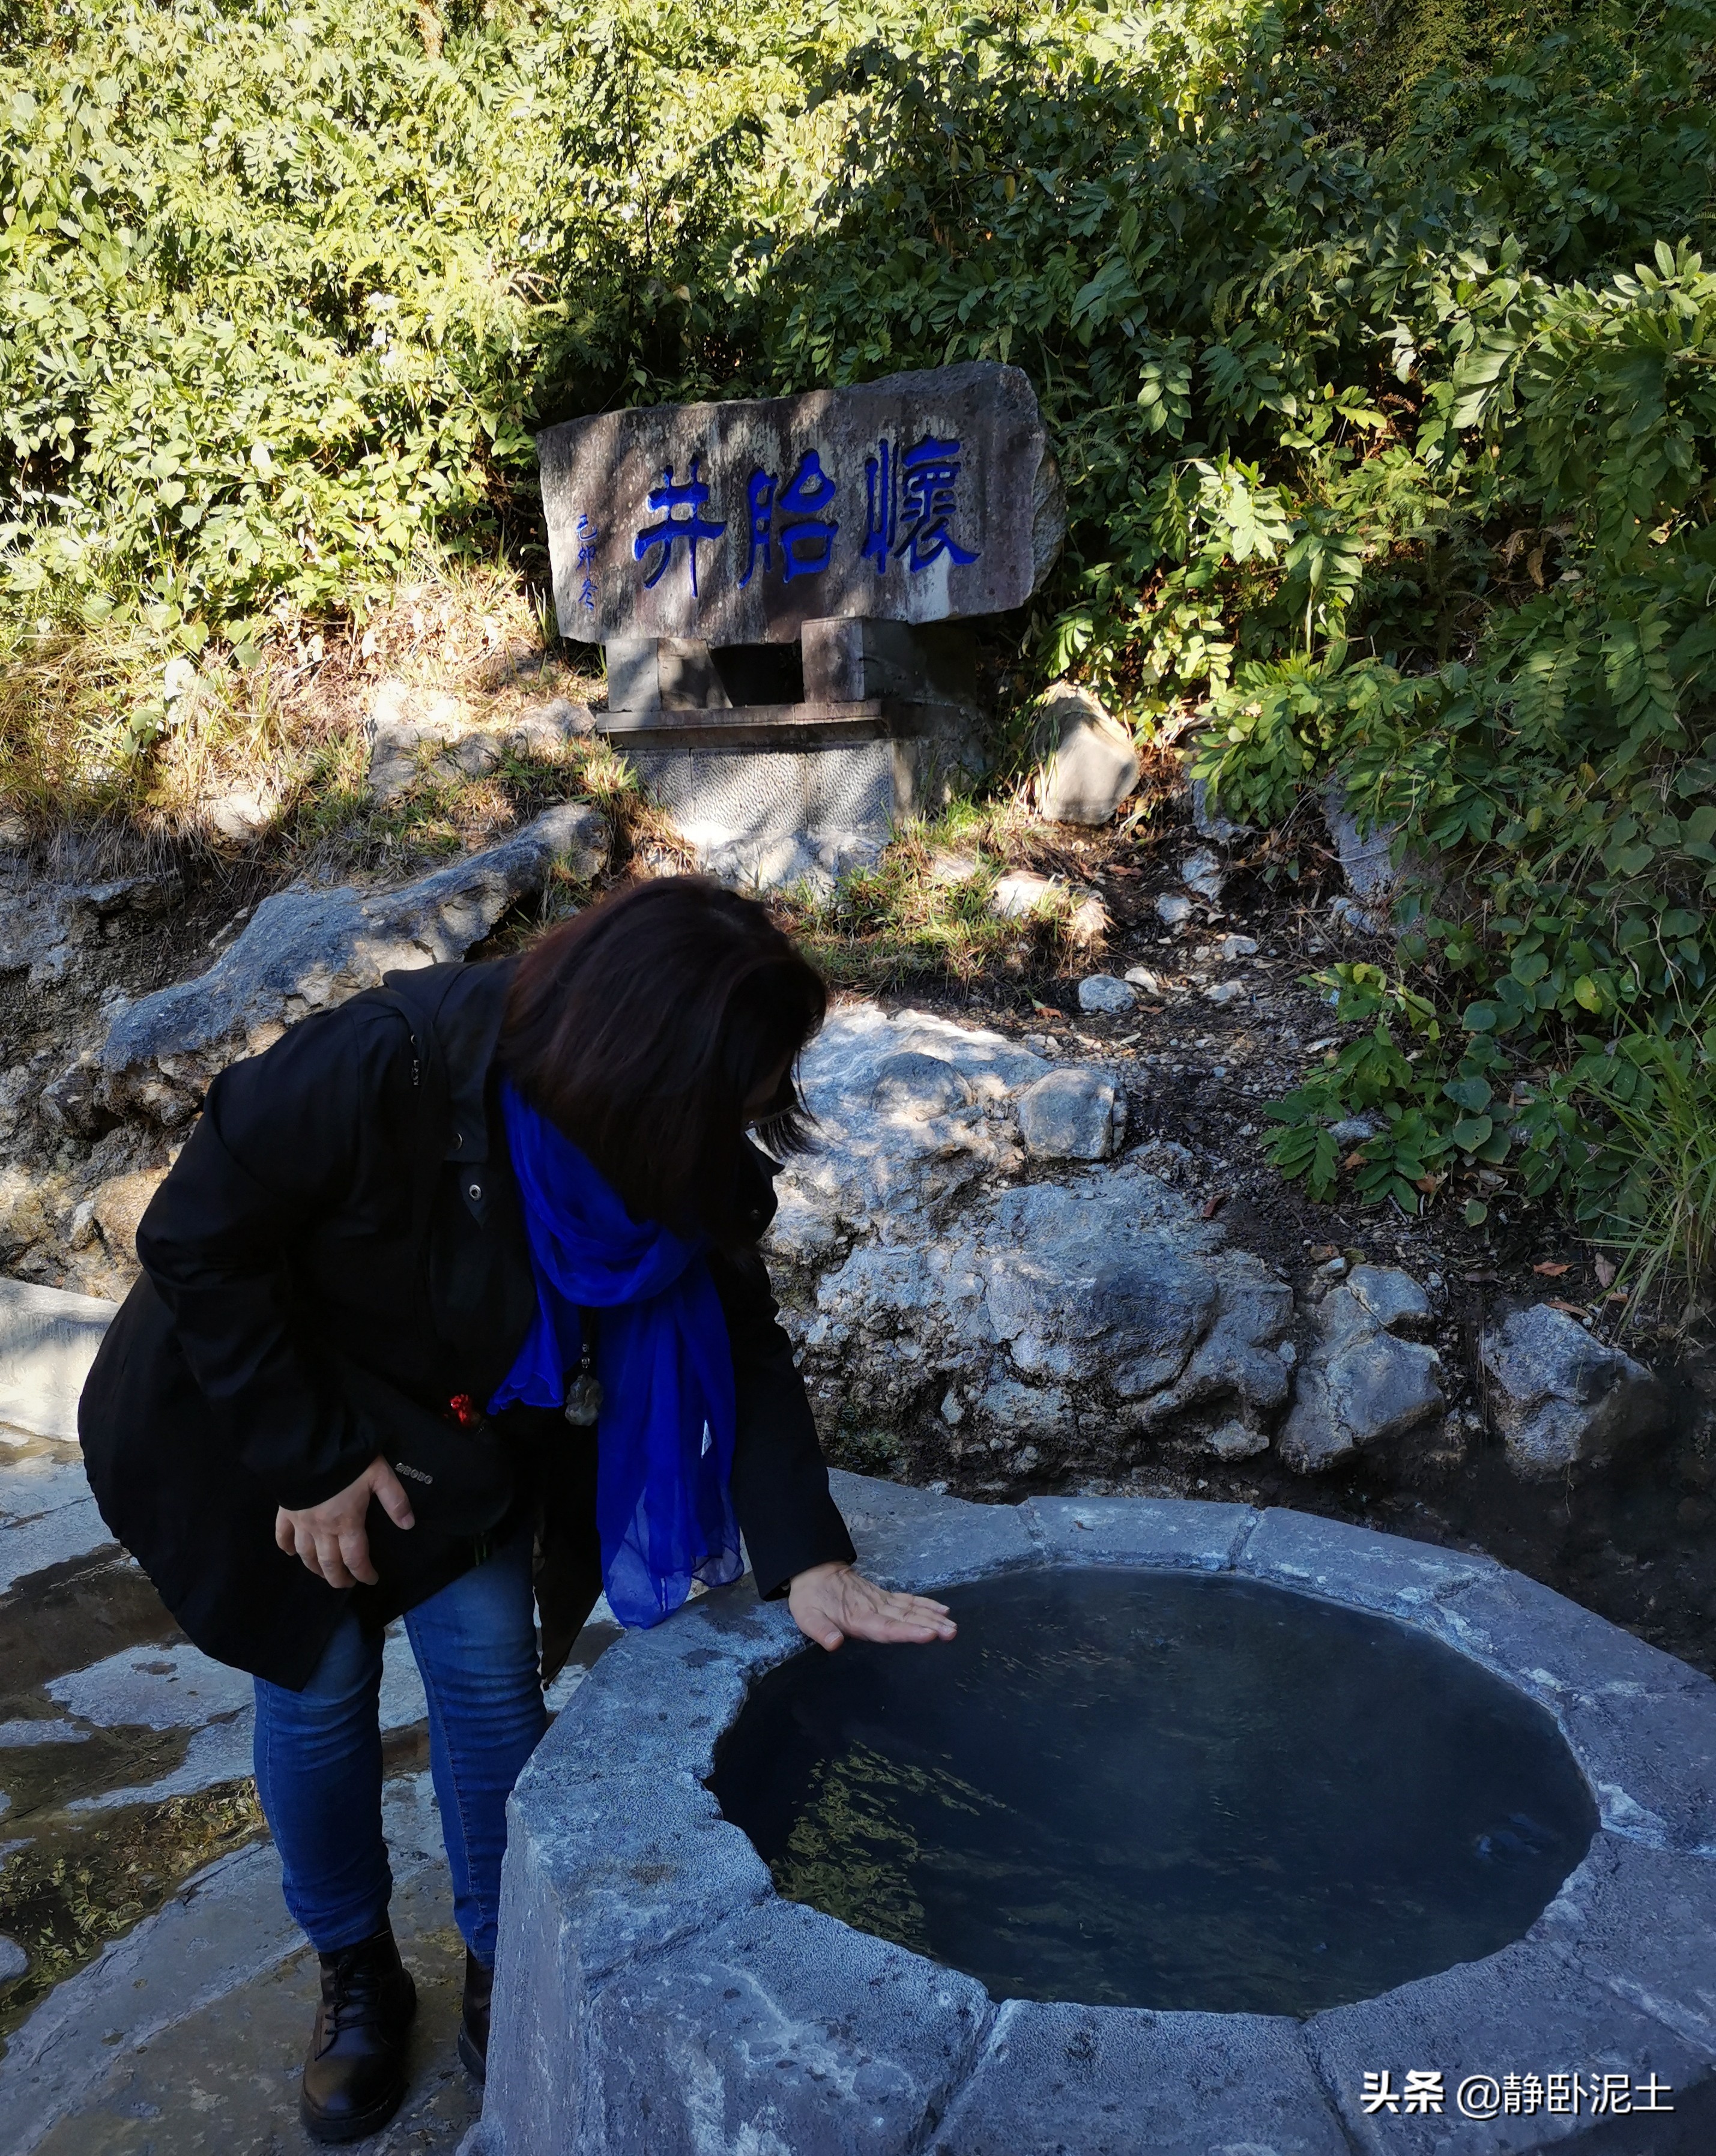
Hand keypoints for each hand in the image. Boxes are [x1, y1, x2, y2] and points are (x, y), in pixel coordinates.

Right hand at [274, 1456, 414, 1589]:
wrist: (310, 1447)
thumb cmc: (349, 1462)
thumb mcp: (380, 1476)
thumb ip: (395, 1500)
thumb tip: (408, 1525)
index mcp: (347, 1523)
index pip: (356, 1558)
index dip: (364, 1573)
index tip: (371, 1580)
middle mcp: (322, 1529)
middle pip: (329, 1564)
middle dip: (339, 1578)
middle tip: (347, 1583)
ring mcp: (301, 1523)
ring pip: (306, 1555)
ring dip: (315, 1569)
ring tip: (324, 1574)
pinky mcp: (285, 1512)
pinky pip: (282, 1536)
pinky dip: (286, 1547)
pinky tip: (291, 1553)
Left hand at [788, 1562, 955, 1650]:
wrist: (814, 1571)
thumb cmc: (811, 1598)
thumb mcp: (807, 1617)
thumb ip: (822, 1631)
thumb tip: (834, 1644)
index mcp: (858, 1617)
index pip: (887, 1628)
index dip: (908, 1632)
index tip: (929, 1634)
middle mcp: (874, 1608)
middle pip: (906, 1619)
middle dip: (930, 1625)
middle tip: (951, 1632)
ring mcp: (881, 1601)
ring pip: (912, 1609)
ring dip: (933, 1617)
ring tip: (953, 1626)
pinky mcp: (884, 1597)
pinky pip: (909, 1601)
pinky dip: (927, 1605)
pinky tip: (942, 1610)